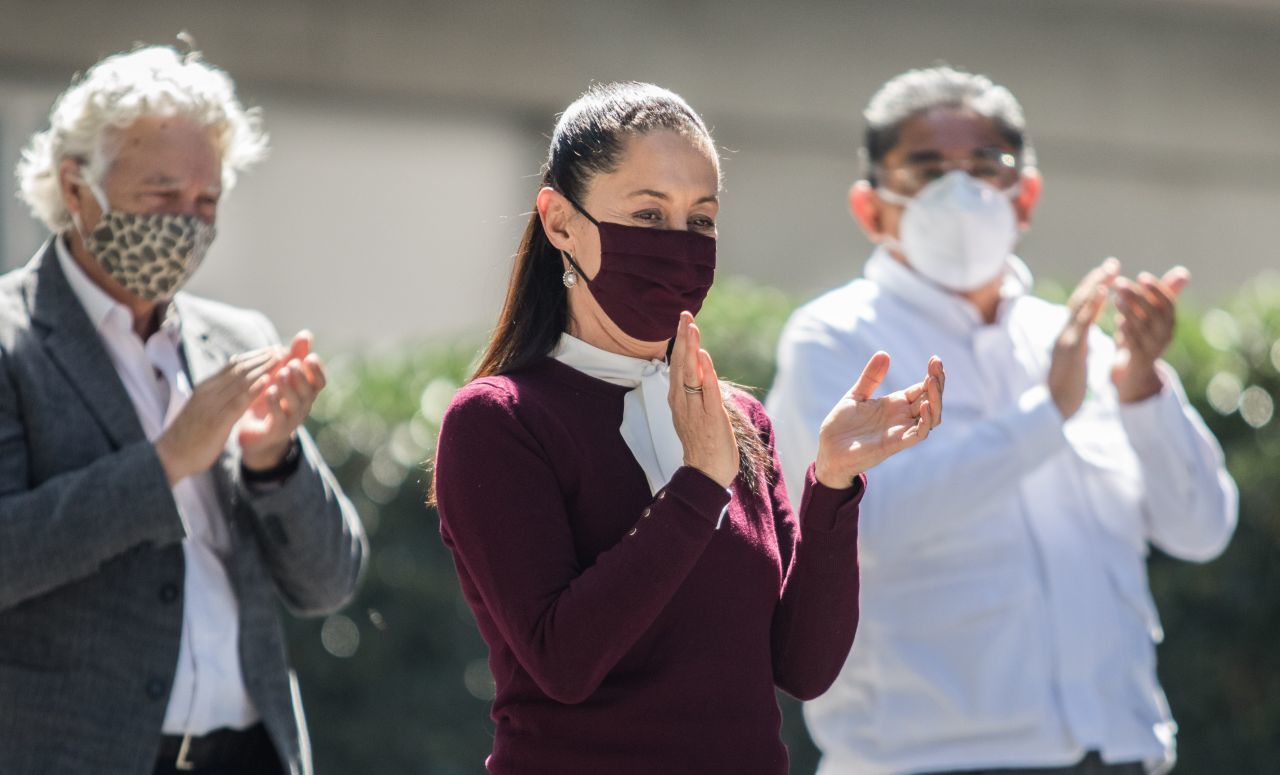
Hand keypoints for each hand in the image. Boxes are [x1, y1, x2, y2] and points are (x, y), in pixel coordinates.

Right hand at [155, 349, 277, 484]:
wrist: (169, 457)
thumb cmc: (189, 434)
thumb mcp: (203, 408)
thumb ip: (217, 395)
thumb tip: (231, 380)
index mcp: (206, 387)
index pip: (233, 365)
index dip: (255, 356)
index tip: (273, 350)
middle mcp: (209, 391)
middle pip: (240, 368)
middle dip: (263, 358)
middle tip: (283, 350)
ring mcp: (212, 405)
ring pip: (241, 380)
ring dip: (263, 368)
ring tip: (282, 360)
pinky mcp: (216, 421)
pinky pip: (238, 401)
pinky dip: (254, 389)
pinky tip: (269, 382)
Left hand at [239, 331, 328, 470]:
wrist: (257, 432)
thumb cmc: (273, 398)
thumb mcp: (283, 374)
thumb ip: (295, 355)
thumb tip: (306, 334)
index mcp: (306, 391)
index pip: (320, 381)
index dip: (317, 370)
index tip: (310, 357)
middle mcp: (303, 405)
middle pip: (309, 391)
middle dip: (302, 377)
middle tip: (292, 364)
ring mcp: (292, 419)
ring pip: (296, 404)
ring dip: (289, 388)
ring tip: (280, 375)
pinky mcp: (277, 429)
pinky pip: (279, 417)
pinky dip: (275, 404)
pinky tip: (268, 392)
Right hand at [668, 311, 738, 487]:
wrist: (705, 472)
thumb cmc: (702, 442)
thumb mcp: (694, 411)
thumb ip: (694, 389)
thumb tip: (698, 366)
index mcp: (679, 399)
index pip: (677, 365)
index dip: (680, 342)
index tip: (683, 321)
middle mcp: (683, 402)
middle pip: (681, 365)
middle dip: (683, 339)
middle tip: (684, 315)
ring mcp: (696, 410)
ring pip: (691, 375)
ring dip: (691, 351)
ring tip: (692, 329)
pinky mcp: (711, 418)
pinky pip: (707, 393)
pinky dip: (706, 374)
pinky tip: (704, 357)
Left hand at [814, 352, 943, 488]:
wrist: (828, 450)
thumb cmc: (841, 426)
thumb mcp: (856, 396)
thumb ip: (871, 378)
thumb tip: (884, 353)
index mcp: (894, 405)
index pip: (922, 389)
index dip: (932, 376)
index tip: (935, 359)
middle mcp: (901, 417)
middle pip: (930, 400)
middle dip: (937, 383)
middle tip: (937, 365)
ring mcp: (900, 431)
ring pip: (930, 417)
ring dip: (935, 400)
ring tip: (933, 382)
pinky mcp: (894, 444)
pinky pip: (917, 434)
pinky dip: (925, 422)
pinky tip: (924, 406)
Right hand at [1049, 258, 1118, 418]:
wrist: (1054, 406)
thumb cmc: (1065, 390)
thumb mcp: (1073, 364)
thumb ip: (1076, 348)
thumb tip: (1080, 340)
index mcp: (1068, 337)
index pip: (1080, 308)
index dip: (1093, 290)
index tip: (1106, 275)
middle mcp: (1064, 333)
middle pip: (1079, 300)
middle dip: (1096, 280)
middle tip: (1112, 263)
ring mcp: (1066, 338)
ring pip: (1080, 305)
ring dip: (1096, 284)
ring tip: (1110, 269)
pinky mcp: (1071, 347)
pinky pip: (1084, 320)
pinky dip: (1093, 303)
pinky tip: (1104, 291)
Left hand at [1111, 266, 1188, 402]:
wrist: (1136, 369)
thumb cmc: (1144, 334)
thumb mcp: (1152, 314)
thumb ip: (1164, 293)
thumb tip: (1183, 272)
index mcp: (1170, 321)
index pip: (1168, 303)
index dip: (1156, 289)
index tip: (1141, 276)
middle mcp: (1165, 334)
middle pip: (1154, 313)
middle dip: (1138, 296)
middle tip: (1120, 282)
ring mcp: (1154, 348)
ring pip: (1143, 328)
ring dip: (1129, 311)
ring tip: (1116, 298)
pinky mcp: (1140, 359)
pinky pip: (1135, 345)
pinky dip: (1127, 332)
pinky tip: (1118, 320)